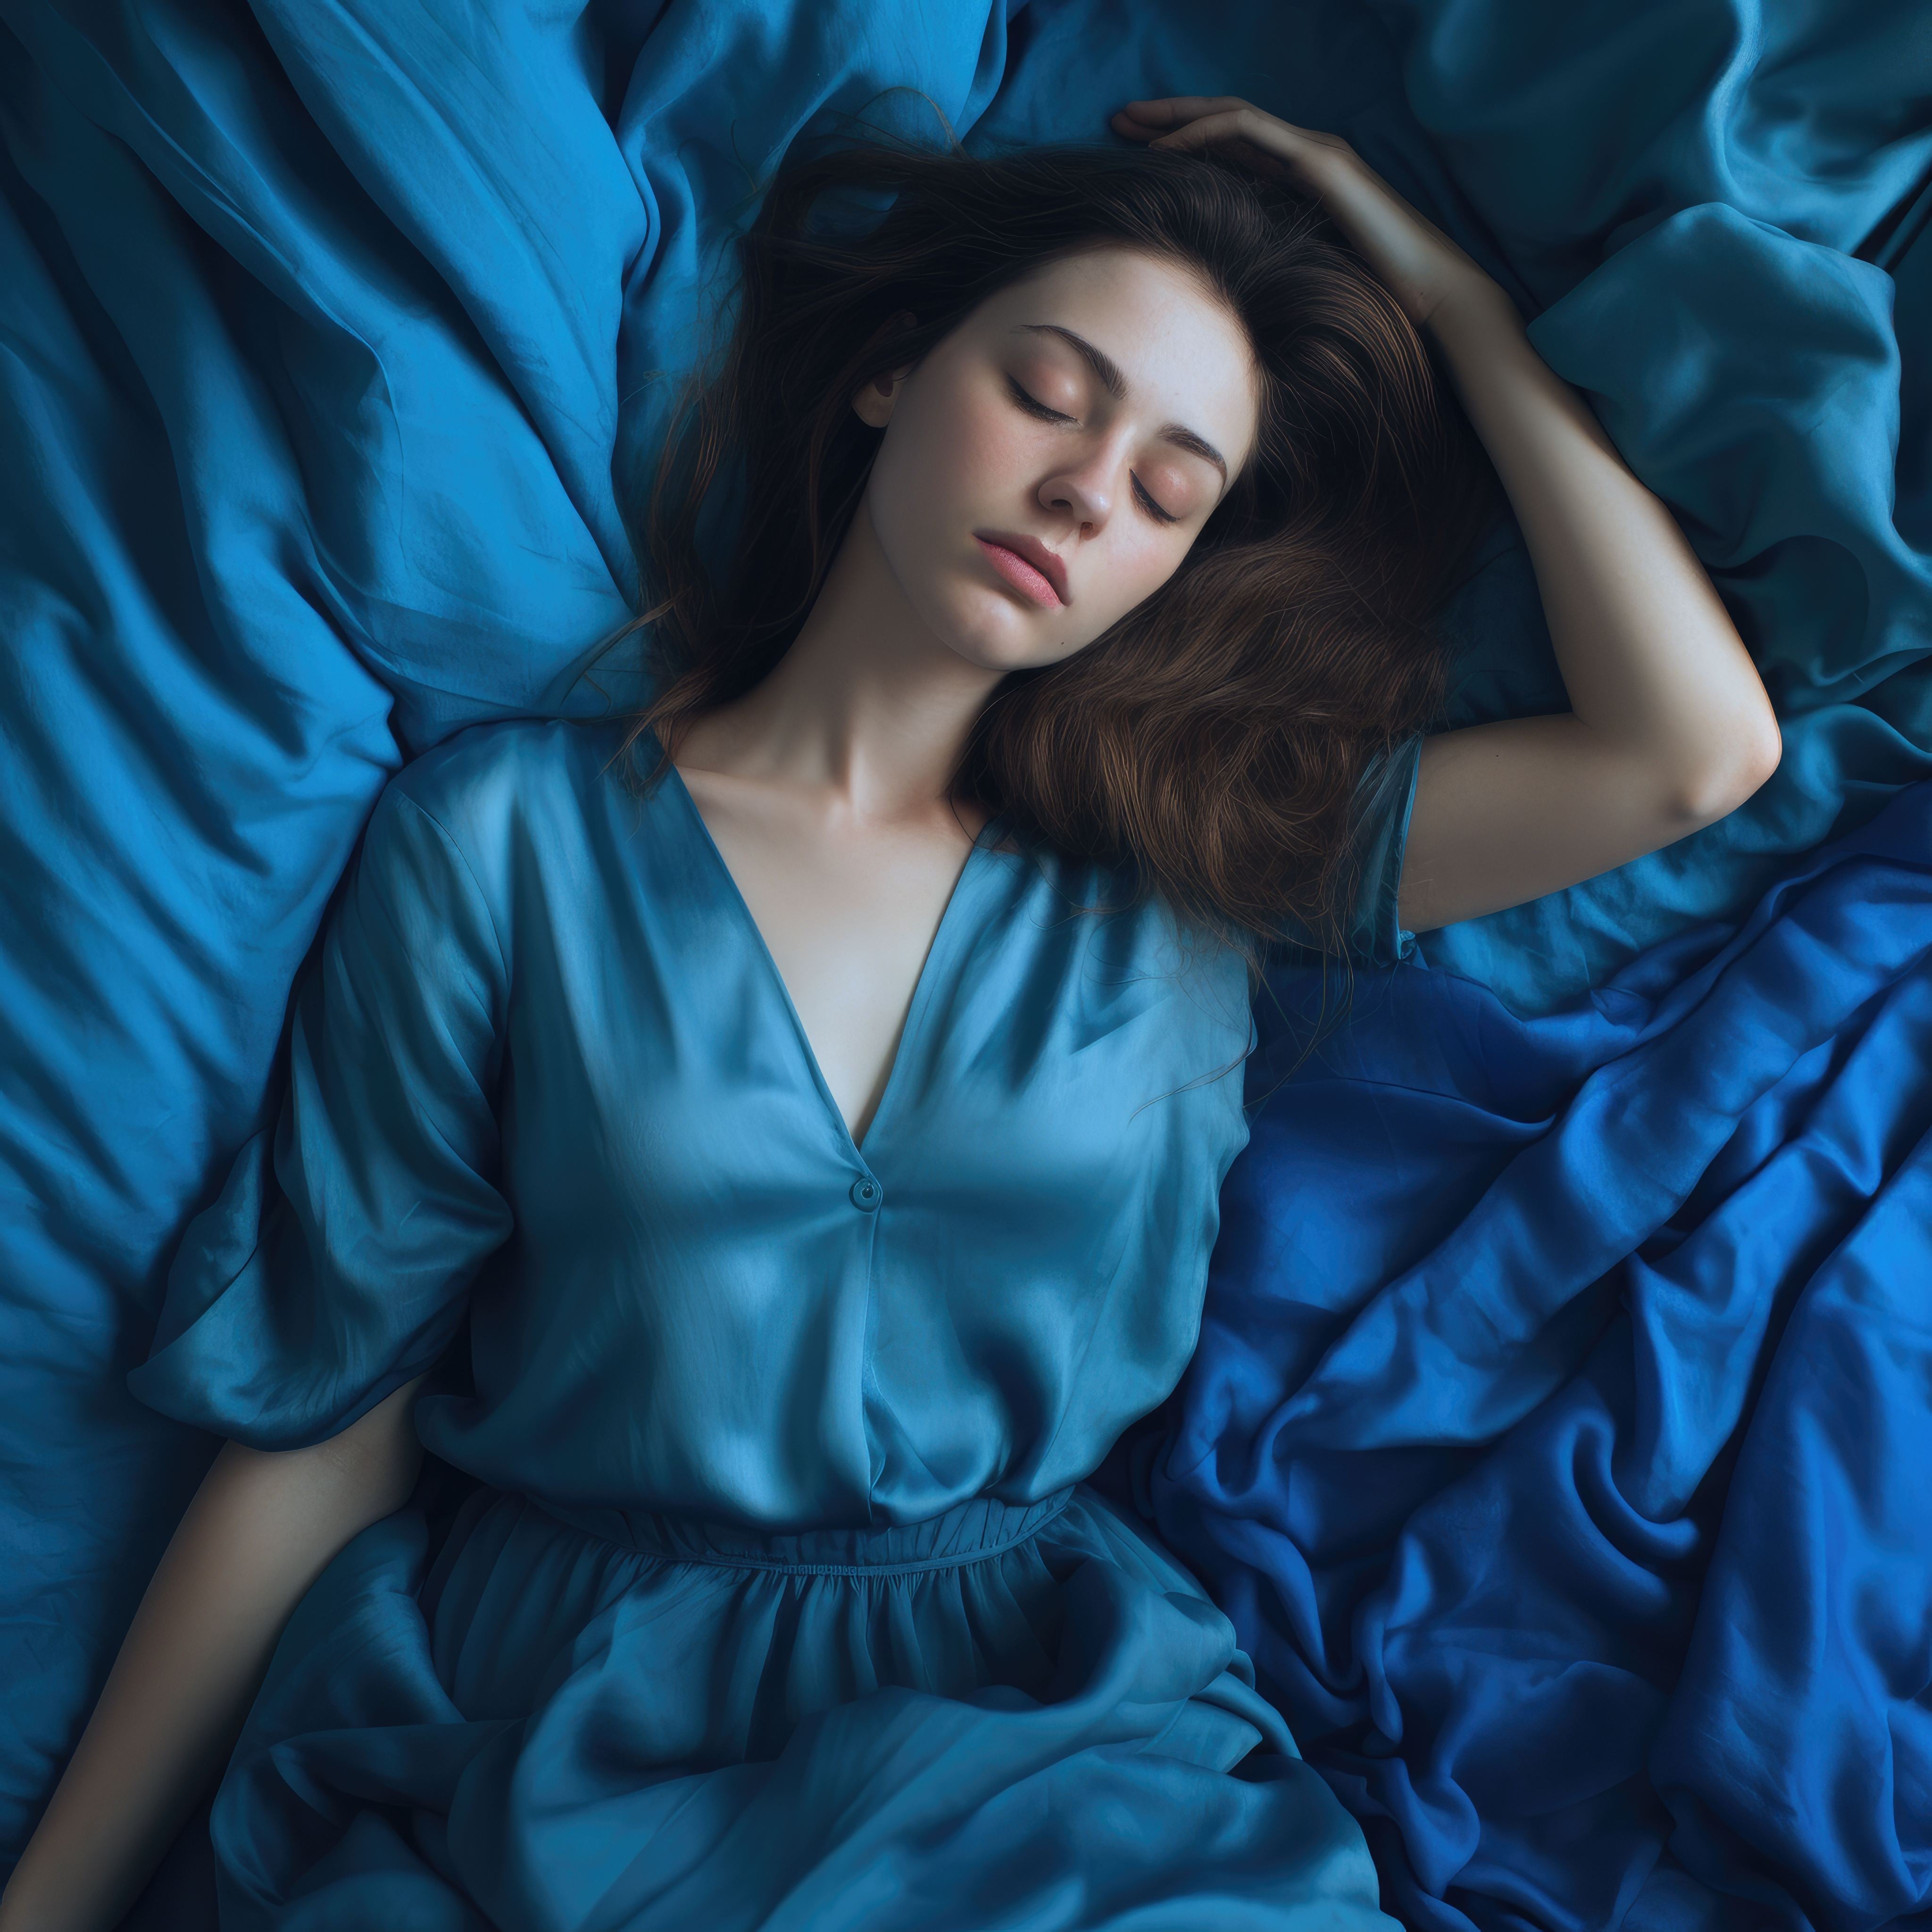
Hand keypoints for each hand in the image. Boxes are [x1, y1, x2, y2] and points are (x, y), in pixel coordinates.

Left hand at [1110, 97, 1502, 331]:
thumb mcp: (1301, 275)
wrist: (1430, 295)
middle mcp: (1308, 156)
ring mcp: (1316, 154)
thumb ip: (1268, 263)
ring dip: (1178, 117)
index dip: (1185, 142)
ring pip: (1233, 117)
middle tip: (1119, 119)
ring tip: (1131, 126)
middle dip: (1170, 117)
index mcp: (1301, 180)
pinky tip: (1168, 148)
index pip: (1233, 148)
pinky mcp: (1322, 163)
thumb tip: (1220, 292)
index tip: (1136, 151)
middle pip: (1226, 122)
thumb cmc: (1374, 298)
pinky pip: (1251, 135)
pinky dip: (1206, 135)